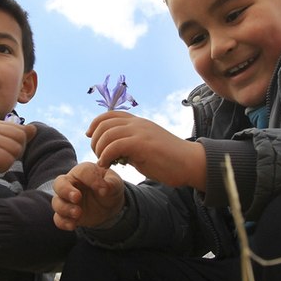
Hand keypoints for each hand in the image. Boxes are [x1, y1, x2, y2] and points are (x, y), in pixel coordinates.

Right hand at [0, 121, 36, 192]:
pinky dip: (1, 168)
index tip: (0, 151)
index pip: (21, 131)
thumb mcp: (0, 146)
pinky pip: (7, 160)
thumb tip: (34, 129)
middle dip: (14, 153)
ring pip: (15, 150)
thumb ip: (16, 137)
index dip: (16, 145)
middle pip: (21, 139)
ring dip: (7, 162)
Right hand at [52, 162, 124, 230]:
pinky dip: (63, 222)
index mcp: (83, 172)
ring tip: (78, 213)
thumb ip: (111, 183)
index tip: (103, 189)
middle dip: (65, 191)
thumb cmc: (109, 187)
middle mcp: (71, 184)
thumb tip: (104, 189)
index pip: (82, 172)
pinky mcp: (67, 214)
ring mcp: (66, 200)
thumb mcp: (115, 183)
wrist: (109, 205)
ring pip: (56, 202)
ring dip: (65, 208)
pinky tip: (73, 225)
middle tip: (77, 197)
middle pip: (59, 184)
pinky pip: (59, 219)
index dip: (91, 180)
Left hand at [88, 111, 205, 189]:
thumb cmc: (170, 161)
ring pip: (107, 133)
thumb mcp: (145, 149)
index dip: (95, 124)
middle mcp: (138, 124)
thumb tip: (113, 152)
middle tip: (98, 155)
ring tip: (102, 162)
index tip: (90, 136)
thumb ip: (130, 147)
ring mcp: (140, 132)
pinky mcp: (143, 144)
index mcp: (139, 123)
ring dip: (99, 149)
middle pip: (104, 123)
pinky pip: (115, 146)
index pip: (110, 115)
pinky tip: (107, 165)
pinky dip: (105, 156)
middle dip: (95, 140)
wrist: (191, 163)